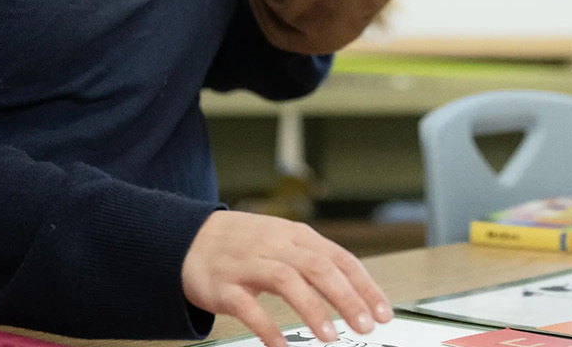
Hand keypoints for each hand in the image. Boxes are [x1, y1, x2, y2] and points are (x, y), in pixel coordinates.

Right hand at [183, 210, 392, 346]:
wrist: (188, 238)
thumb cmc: (244, 244)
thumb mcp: (284, 241)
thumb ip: (316, 261)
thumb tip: (357, 289)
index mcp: (297, 236)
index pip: (340, 258)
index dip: (365, 286)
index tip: (383, 313)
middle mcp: (276, 246)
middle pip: (319, 267)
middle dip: (347, 298)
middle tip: (366, 326)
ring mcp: (249, 264)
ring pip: (288, 281)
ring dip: (313, 310)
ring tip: (331, 337)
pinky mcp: (225, 286)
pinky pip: (248, 307)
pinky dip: (267, 327)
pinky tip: (281, 346)